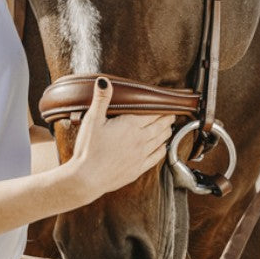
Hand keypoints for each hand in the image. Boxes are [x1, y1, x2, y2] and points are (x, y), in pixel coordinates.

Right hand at [69, 78, 173, 202]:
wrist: (87, 178)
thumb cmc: (88, 148)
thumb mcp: (92, 119)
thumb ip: (101, 99)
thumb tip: (104, 81)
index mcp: (130, 125)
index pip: (151, 114)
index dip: (160, 108)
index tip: (167, 104)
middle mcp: (139, 140)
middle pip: (159, 127)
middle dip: (166, 119)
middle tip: (172, 114)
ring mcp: (140, 156)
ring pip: (159, 141)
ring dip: (166, 133)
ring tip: (169, 127)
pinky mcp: (137, 169)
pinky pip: (156, 158)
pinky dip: (162, 150)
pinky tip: (163, 147)